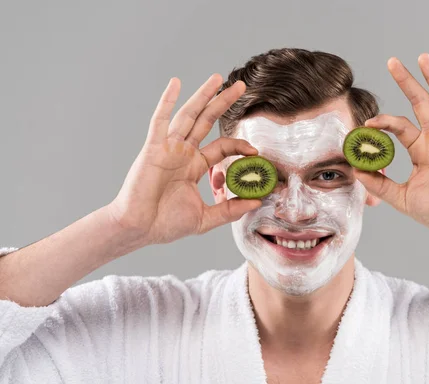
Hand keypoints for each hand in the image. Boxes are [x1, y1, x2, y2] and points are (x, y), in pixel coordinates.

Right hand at [107, 74, 260, 244]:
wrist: (139, 229)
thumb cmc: (165, 224)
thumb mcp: (205, 217)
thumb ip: (230, 209)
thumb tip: (257, 202)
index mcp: (194, 166)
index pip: (221, 146)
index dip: (239, 145)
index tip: (255, 151)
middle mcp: (182, 152)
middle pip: (206, 121)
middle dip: (223, 103)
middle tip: (241, 86)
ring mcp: (168, 148)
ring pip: (188, 115)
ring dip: (202, 96)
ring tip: (218, 78)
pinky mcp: (153, 149)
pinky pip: (160, 121)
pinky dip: (167, 101)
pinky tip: (175, 83)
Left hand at [354, 54, 428, 236]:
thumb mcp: (402, 197)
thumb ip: (380, 184)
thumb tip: (356, 171)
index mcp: (419, 149)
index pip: (397, 126)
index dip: (381, 122)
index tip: (365, 124)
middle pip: (418, 102)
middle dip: (405, 81)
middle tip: (391, 62)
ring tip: (421, 56)